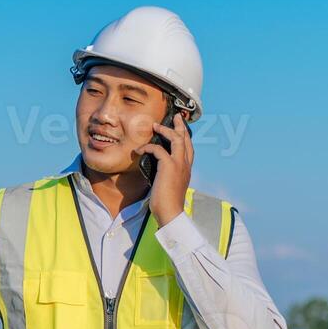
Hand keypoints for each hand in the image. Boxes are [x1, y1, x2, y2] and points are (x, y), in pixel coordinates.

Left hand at [140, 111, 192, 225]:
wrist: (171, 212)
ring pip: (176, 139)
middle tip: (176, 117)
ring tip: (156, 125)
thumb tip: (156, 168)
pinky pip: (158, 150)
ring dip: (166, 130)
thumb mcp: (169, 184)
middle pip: (186, 140)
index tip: (180, 128)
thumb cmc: (168, 202)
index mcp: (187, 169)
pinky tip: (139, 150)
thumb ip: (167, 174)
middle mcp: (186, 164)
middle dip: (180, 126)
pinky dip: (147, 147)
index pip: (189, 148)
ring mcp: (179, 164)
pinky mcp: (169, 166)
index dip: (185, 137)